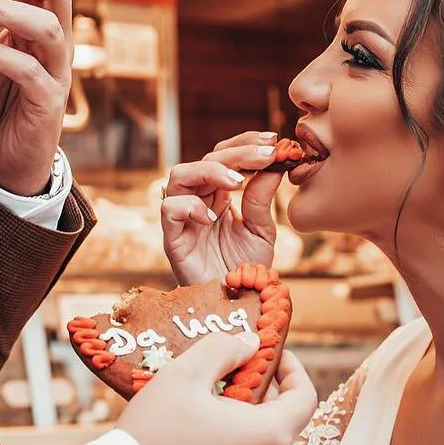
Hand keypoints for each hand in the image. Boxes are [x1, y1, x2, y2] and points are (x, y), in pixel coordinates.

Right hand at [119, 337, 317, 444]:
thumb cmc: (156, 434)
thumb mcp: (185, 374)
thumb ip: (223, 348)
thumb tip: (249, 344)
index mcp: (272, 437)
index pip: (305, 395)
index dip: (291, 368)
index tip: (267, 351)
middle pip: (282, 417)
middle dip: (260, 388)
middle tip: (227, 368)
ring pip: (261, 439)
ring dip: (242, 413)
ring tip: (205, 397)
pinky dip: (231, 438)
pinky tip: (196, 426)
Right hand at [161, 132, 286, 284]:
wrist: (235, 304)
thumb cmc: (246, 268)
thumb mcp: (262, 229)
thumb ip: (262, 198)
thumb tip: (275, 162)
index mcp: (218, 195)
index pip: (224, 155)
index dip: (244, 143)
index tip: (272, 140)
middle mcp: (197, 201)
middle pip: (205, 158)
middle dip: (236, 153)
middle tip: (265, 155)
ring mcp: (183, 218)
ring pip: (179, 175)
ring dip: (209, 170)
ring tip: (236, 182)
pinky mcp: (172, 239)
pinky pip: (168, 210)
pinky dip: (189, 207)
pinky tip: (212, 218)